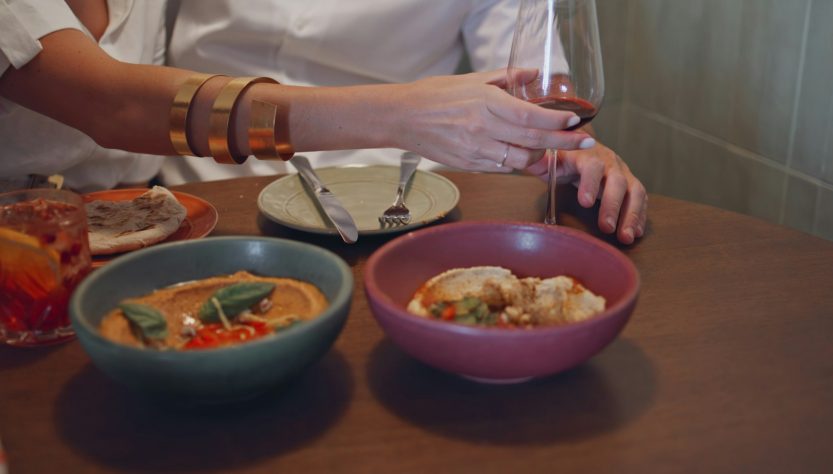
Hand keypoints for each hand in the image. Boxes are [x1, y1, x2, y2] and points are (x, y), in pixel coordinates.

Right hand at [392, 69, 595, 171]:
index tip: (577, 121)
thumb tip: (534, 74)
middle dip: (565, 142)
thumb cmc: (435, 94)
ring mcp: (476, 149)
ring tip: (552, 148)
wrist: (404, 118)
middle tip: (587, 142)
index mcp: (486, 102)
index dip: (558, 121)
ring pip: (521, 159)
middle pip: (533, 139)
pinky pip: (503, 167)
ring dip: (541, 155)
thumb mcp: (472, 79)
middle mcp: (483, 128)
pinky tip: (525, 155)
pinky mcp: (469, 164)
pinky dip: (518, 162)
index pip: (531, 115)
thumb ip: (506, 78)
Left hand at [525, 141, 647, 244]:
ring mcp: (623, 173)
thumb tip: (528, 159)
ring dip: (632, 215)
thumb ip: (539, 160)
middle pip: (617, 181)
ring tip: (626, 237)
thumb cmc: (563, 158)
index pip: (592, 166)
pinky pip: (640, 200)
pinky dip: (639, 216)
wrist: (581, 148)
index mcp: (587, 155)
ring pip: (634, 191)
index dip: (589, 182)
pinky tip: (635, 233)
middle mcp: (610, 162)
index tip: (584, 202)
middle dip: (613, 205)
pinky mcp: (631, 185)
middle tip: (606, 228)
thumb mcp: (549, 158)